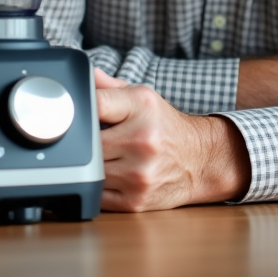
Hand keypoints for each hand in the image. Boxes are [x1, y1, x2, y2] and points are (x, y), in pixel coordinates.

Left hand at [94, 70, 250, 211]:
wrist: (199, 160)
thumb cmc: (166, 127)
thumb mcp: (143, 98)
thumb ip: (111, 87)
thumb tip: (87, 76)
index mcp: (142, 108)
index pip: (96, 103)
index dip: (81, 108)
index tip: (77, 112)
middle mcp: (142, 140)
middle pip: (88, 142)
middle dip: (86, 141)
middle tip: (92, 138)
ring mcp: (138, 174)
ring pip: (90, 170)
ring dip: (91, 165)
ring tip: (104, 156)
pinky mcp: (134, 200)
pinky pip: (96, 194)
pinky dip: (97, 186)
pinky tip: (110, 175)